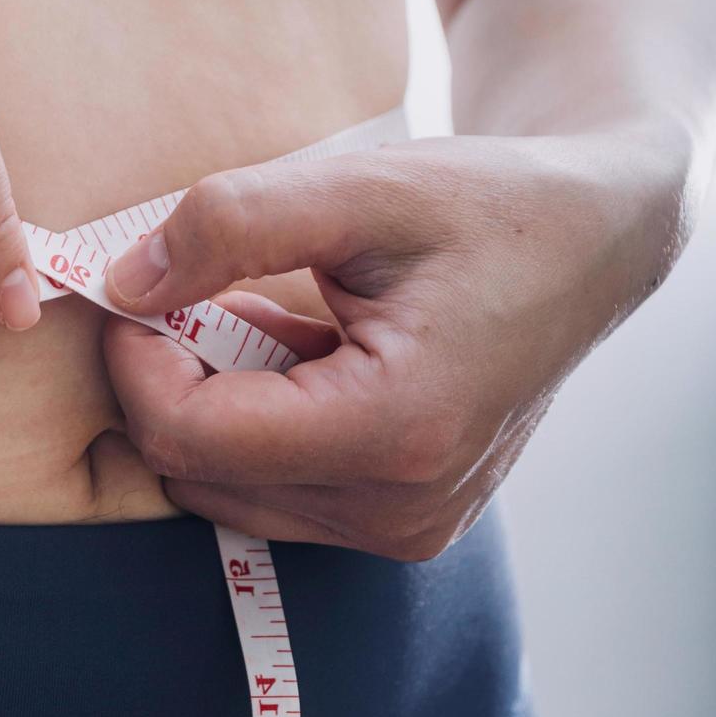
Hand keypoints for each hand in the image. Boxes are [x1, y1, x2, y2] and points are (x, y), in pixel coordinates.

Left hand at [94, 129, 693, 560]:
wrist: (592, 245)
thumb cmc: (489, 208)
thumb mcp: (358, 187)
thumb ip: (231, 224)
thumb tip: (123, 283)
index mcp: (397, 429)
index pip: (194, 435)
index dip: (135, 360)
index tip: (137, 286)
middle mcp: (405, 507)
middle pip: (202, 474)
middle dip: (171, 383)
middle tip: (196, 289)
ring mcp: (411, 529)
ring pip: (230, 492)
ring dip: (217, 406)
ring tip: (268, 316)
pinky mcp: (410, 526)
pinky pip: (279, 495)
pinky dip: (261, 428)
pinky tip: (306, 355)